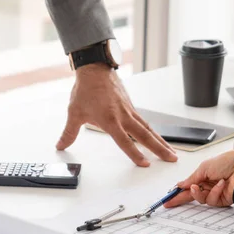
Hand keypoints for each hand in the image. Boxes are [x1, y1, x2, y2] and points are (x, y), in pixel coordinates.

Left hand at [56, 63, 177, 166]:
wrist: (95, 69)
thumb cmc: (86, 89)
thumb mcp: (74, 113)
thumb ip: (69, 133)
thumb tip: (61, 145)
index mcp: (110, 119)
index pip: (124, 141)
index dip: (134, 153)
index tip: (145, 163)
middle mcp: (123, 116)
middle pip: (146, 135)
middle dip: (160, 149)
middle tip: (172, 159)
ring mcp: (129, 110)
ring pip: (149, 129)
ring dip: (161, 141)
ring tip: (171, 152)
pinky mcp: (131, 106)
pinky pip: (144, 122)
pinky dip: (153, 131)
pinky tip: (158, 138)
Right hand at [165, 150, 233, 207]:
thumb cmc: (227, 162)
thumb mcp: (204, 167)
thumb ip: (191, 178)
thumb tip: (180, 184)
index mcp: (203, 175)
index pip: (188, 186)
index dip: (178, 192)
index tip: (168, 198)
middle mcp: (208, 184)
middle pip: (192, 195)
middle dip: (181, 198)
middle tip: (171, 202)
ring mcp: (215, 192)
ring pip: (201, 200)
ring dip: (198, 194)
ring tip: (198, 186)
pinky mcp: (223, 199)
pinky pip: (213, 201)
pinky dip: (214, 193)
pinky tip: (220, 185)